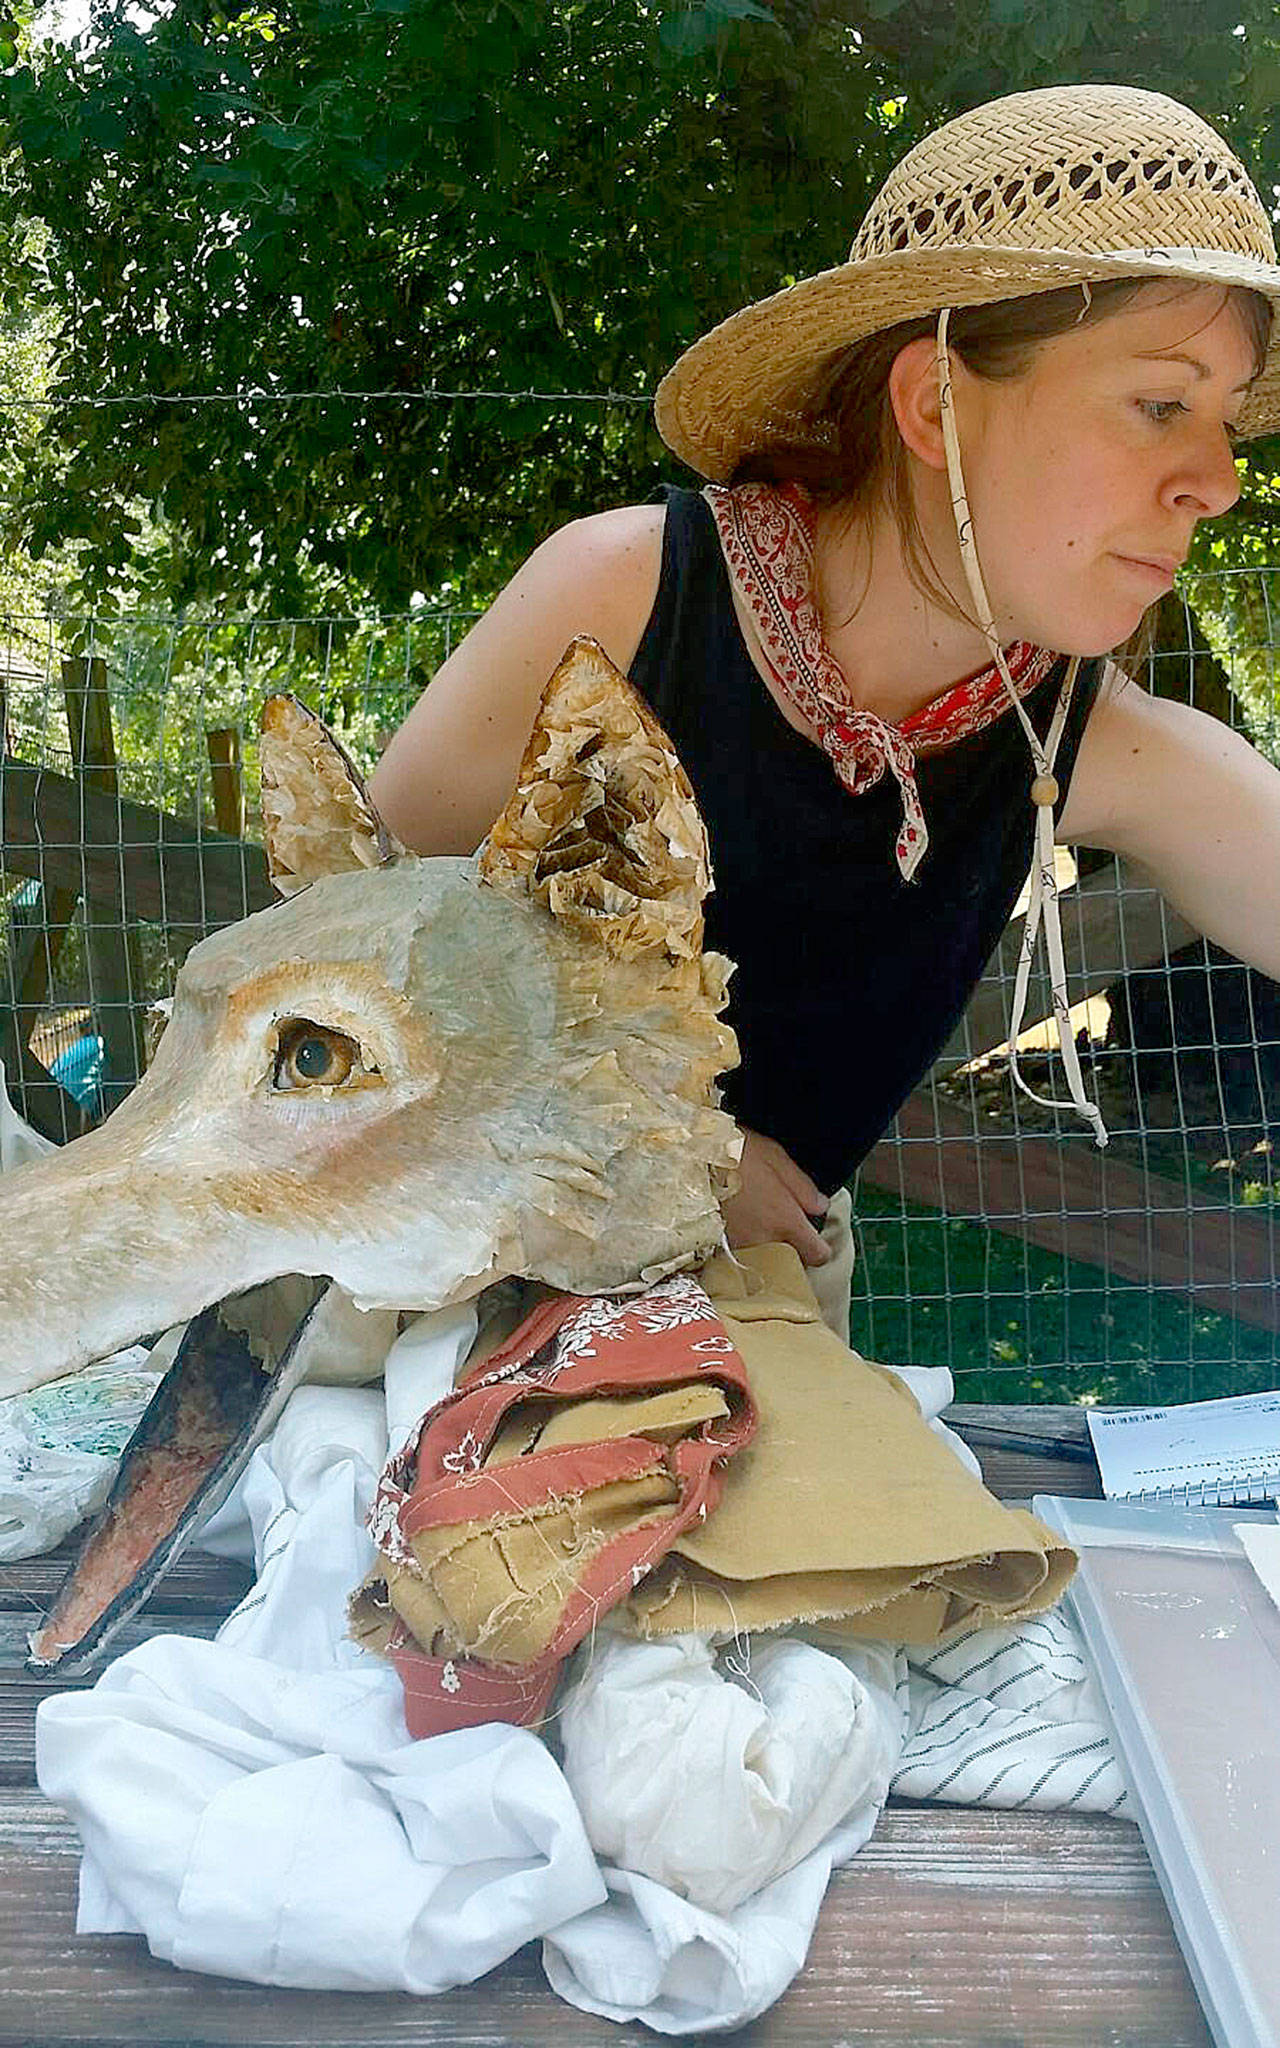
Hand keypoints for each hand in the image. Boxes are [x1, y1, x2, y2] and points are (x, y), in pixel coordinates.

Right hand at [721, 1127, 832, 1266]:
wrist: (692, 1157)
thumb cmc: (736, 1153)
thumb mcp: (777, 1158)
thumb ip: (803, 1187)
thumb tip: (820, 1207)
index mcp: (785, 1220)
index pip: (817, 1254)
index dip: (819, 1247)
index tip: (813, 1237)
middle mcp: (764, 1240)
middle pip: (791, 1259)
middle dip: (792, 1246)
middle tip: (782, 1221)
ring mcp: (740, 1244)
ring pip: (765, 1256)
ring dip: (766, 1243)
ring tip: (757, 1217)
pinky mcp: (719, 1243)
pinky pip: (742, 1249)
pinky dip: (745, 1240)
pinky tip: (739, 1219)